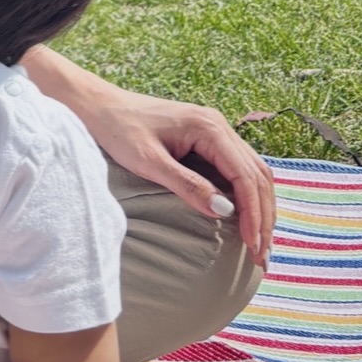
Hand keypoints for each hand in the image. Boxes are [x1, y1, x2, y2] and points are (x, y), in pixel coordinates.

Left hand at [74, 81, 273, 265]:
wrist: (98, 105)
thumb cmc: (117, 129)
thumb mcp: (148, 161)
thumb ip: (186, 185)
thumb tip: (224, 212)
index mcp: (208, 127)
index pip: (245, 176)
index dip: (254, 214)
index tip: (252, 247)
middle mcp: (218, 126)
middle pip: (257, 176)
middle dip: (264, 217)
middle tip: (262, 256)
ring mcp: (214, 130)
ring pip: (253, 172)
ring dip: (260, 208)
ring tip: (259, 244)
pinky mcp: (206, 139)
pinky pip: (238, 169)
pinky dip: (248, 195)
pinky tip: (245, 219)